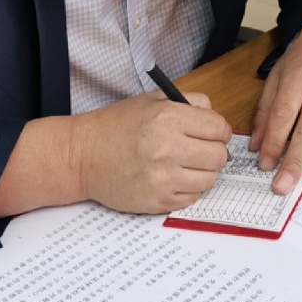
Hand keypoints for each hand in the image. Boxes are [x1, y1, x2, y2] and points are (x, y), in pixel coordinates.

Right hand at [72, 91, 231, 213]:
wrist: (81, 156)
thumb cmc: (117, 126)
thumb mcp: (154, 100)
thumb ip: (191, 102)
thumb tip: (216, 117)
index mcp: (169, 119)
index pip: (220, 128)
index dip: (219, 131)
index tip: (213, 134)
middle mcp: (168, 148)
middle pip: (219, 156)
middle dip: (213, 152)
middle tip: (199, 151)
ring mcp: (162, 178)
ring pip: (209, 179)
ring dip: (202, 172)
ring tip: (184, 165)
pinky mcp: (156, 201)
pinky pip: (192, 198)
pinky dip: (187, 189)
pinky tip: (172, 179)